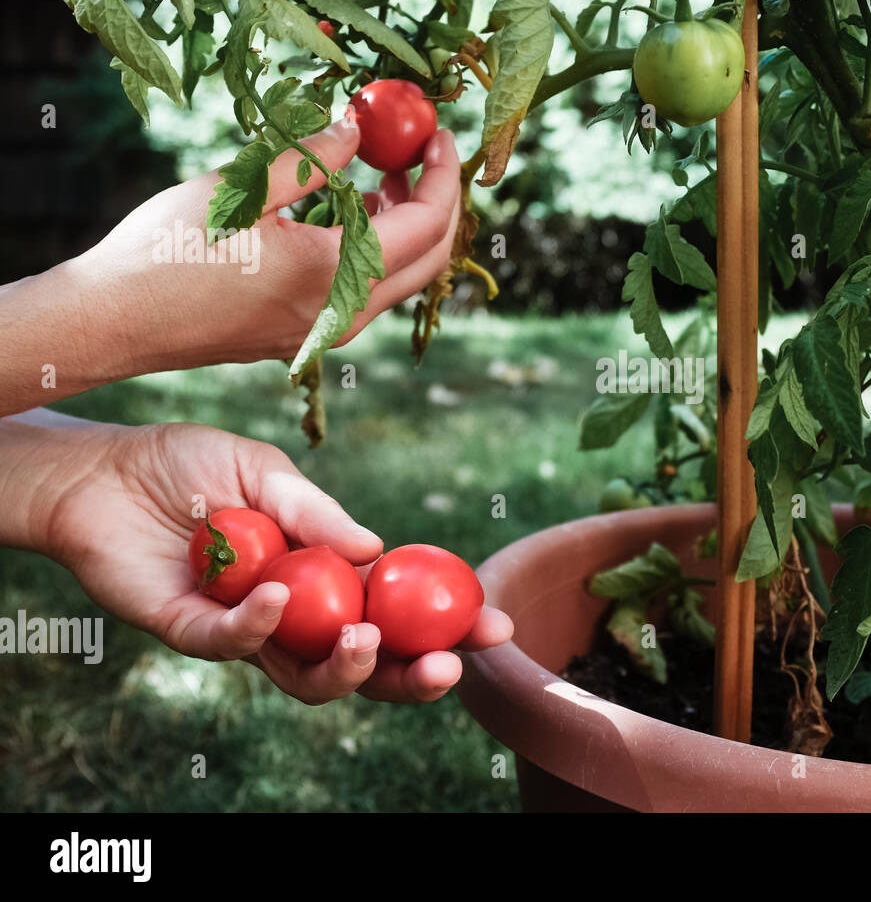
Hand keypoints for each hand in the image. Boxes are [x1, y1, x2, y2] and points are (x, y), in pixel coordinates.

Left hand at [10, 416, 511, 704]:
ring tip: (368, 637)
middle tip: (447, 666)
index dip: (447, 626)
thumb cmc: (190, 465)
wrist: (102, 470)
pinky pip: (236, 646)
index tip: (494, 623)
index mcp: (328, 576)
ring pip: (309, 678)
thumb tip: (377, 551)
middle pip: (367, 666)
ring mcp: (248, 629)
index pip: (398, 613)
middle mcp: (296, 613)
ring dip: (349, 668)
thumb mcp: (267, 471)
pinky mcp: (194, 632)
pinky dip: (262, 624)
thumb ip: (316, 512)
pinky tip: (277, 592)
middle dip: (413, 675)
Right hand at [58, 119, 459, 374]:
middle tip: (421, 156)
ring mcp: (324, 333)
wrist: (116, 320)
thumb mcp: (241, 189)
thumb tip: (357, 130)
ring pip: (396, 280)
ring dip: (403, 227)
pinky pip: (361, 292)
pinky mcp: (303, 337)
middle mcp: (341, 314)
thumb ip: (310, 159)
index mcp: (334, 275)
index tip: (440, 137)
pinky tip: (346, 213)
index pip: (425, 226)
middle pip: (427, 260)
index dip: (442, 177)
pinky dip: (371, 251)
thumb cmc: (168, 251)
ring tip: (379, 175)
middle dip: (436, 204)